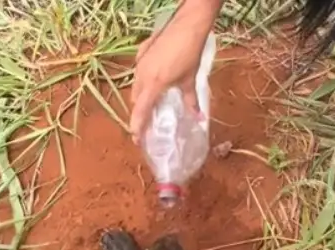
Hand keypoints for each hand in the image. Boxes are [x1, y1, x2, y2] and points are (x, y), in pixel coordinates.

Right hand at [130, 4, 217, 141]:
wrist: (187, 25)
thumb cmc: (189, 53)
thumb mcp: (190, 80)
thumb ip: (191, 101)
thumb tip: (198, 118)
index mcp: (153, 83)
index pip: (140, 110)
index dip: (137, 126)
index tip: (136, 139)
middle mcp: (142, 74)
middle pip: (136, 100)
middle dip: (139, 113)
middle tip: (146, 124)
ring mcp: (140, 62)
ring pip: (135, 86)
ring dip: (141, 98)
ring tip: (150, 107)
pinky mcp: (141, 52)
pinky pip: (138, 73)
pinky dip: (143, 82)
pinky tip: (154, 83)